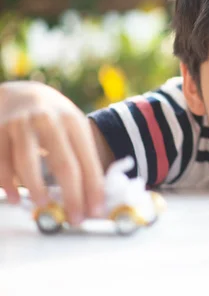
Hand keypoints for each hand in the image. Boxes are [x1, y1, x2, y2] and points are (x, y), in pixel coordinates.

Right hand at [0, 81, 104, 223]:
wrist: (21, 93)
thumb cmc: (54, 120)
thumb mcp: (74, 128)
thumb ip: (83, 157)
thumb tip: (95, 198)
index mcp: (74, 122)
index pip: (87, 160)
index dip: (93, 188)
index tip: (95, 211)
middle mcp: (49, 120)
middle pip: (63, 163)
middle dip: (71, 195)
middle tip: (74, 219)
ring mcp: (20, 124)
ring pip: (28, 162)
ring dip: (37, 188)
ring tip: (44, 207)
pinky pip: (1, 161)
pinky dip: (7, 182)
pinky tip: (15, 197)